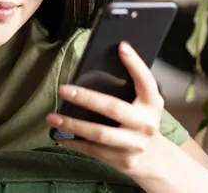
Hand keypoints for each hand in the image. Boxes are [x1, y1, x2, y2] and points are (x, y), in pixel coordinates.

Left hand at [46, 41, 166, 177]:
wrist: (155, 159)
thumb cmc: (140, 122)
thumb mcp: (142, 105)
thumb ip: (127, 89)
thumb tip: (93, 66)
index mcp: (152, 104)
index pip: (146, 81)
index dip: (135, 64)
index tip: (121, 46)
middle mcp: (145, 124)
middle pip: (113, 108)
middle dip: (86, 98)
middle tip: (63, 89)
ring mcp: (134, 144)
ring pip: (99, 133)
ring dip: (72, 124)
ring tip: (52, 117)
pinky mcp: (122, 160)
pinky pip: (93, 150)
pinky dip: (73, 142)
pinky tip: (58, 136)